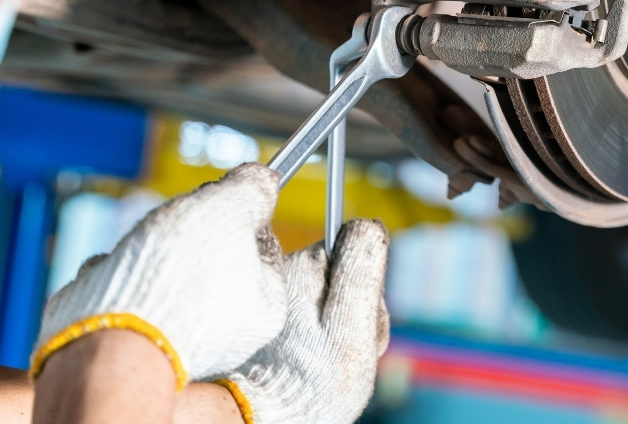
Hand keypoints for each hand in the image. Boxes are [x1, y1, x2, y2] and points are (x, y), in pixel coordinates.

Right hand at [31, 163, 288, 388]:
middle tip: (175, 227)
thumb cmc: (181, 275)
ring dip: (143, 249)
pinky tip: (112, 280)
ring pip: (162, 265)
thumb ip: (254, 189)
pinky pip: (125, 286)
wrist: (108, 338)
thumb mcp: (232, 209)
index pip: (260, 240)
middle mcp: (226, 327)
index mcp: (264, 304)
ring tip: (138, 256)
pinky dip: (113, 275)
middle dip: (183, 230)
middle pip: (209, 250)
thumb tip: (264, 179)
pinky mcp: (130, 335)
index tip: (218, 200)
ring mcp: (177, 334)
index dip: (238, 211)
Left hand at [217, 219, 389, 423]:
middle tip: (344, 346)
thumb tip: (368, 223)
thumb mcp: (351, 325)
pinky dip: (314, 340)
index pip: (353, 251)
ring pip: (322, 299)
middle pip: (338, 275)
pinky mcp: (267, 322)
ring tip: (326, 361)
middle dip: (351, 307)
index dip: (366, 286)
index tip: (360, 320)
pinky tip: (311, 365)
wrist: (260, 420)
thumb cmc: (313, 380)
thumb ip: (362, 270)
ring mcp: (273, 299)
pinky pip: (304, 319)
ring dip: (334, 326)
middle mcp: (283, 274)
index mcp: (306, 266)